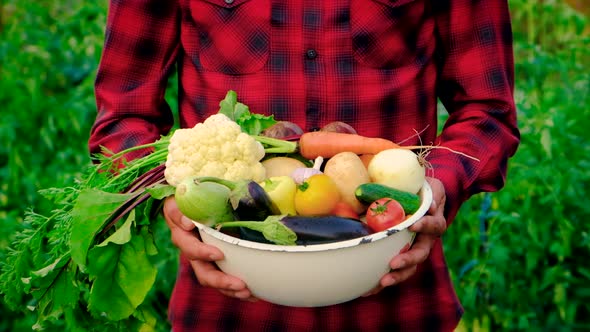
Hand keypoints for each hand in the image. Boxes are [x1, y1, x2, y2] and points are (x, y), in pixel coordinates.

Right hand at [163, 196, 257, 300]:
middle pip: (203, 272)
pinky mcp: (215, 262)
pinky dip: (237, 289)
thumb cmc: (189, 197)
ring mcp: (203, 259)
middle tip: (240, 284)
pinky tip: (254, 294)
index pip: (188, 246)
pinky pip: (224, 279)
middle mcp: (191, 250)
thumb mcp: (181, 198)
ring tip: (248, 293)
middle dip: (221, 280)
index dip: (202, 253)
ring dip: (230, 289)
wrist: (191, 201)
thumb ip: (181, 210)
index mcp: (182, 234)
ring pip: (214, 280)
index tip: (219, 254)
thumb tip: (188, 222)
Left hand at [363, 177, 446, 295]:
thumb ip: (433, 194)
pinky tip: (367, 289)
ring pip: (409, 267)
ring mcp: (413, 249)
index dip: (425, 226)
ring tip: (382, 282)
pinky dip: (381, 281)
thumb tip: (430, 207)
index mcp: (433, 223)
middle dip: (407, 260)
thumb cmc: (424, 192)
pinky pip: (393, 270)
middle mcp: (425, 240)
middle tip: (393, 264)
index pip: (434, 226)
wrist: (420, 200)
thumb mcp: (431, 187)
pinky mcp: (400, 254)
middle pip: (420, 254)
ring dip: (397, 276)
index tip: (412, 224)